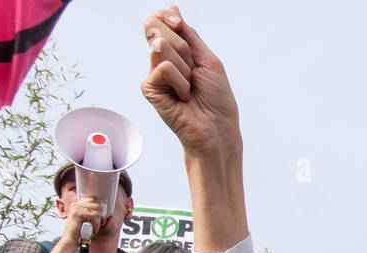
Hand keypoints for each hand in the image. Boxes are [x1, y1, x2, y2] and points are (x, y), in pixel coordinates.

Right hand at [60, 196, 103, 246]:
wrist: (71, 240)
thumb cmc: (80, 233)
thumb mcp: (89, 222)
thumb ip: (96, 217)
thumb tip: (105, 215)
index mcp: (77, 205)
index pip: (93, 200)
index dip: (99, 209)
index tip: (99, 219)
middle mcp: (76, 205)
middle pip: (96, 205)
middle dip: (99, 216)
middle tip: (96, 225)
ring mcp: (76, 208)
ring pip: (96, 211)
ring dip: (98, 222)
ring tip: (93, 228)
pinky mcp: (77, 213)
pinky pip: (94, 216)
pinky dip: (96, 225)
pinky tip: (93, 230)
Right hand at [142, 7, 241, 155]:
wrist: (217, 127)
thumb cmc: (217, 98)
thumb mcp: (207, 58)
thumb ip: (188, 33)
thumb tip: (172, 8)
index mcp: (176, 52)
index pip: (159, 20)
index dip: (168, 18)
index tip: (178, 22)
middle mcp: (161, 60)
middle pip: (158, 28)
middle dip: (184, 47)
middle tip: (194, 72)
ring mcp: (154, 74)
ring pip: (162, 46)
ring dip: (185, 67)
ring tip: (190, 88)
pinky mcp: (149, 87)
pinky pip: (164, 67)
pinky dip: (180, 82)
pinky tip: (183, 97)